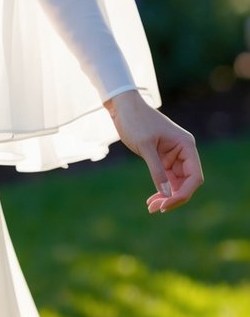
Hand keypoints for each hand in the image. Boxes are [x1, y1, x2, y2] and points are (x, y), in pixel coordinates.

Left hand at [105, 89, 202, 212]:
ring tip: (151, 207)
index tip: (167, 204)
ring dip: (166, 197)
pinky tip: (152, 200)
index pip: (194, 177)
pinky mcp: (163, 159)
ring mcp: (174, 156)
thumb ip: (157, 171)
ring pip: (177, 184)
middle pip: (187, 183)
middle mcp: (184, 152)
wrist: (123, 107)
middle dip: (173, 198)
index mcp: (186, 145)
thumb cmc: (135, 121)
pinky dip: (161, 190)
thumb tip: (168, 195)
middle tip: (155, 209)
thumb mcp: (145, 146)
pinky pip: (167, 179)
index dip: (184, 193)